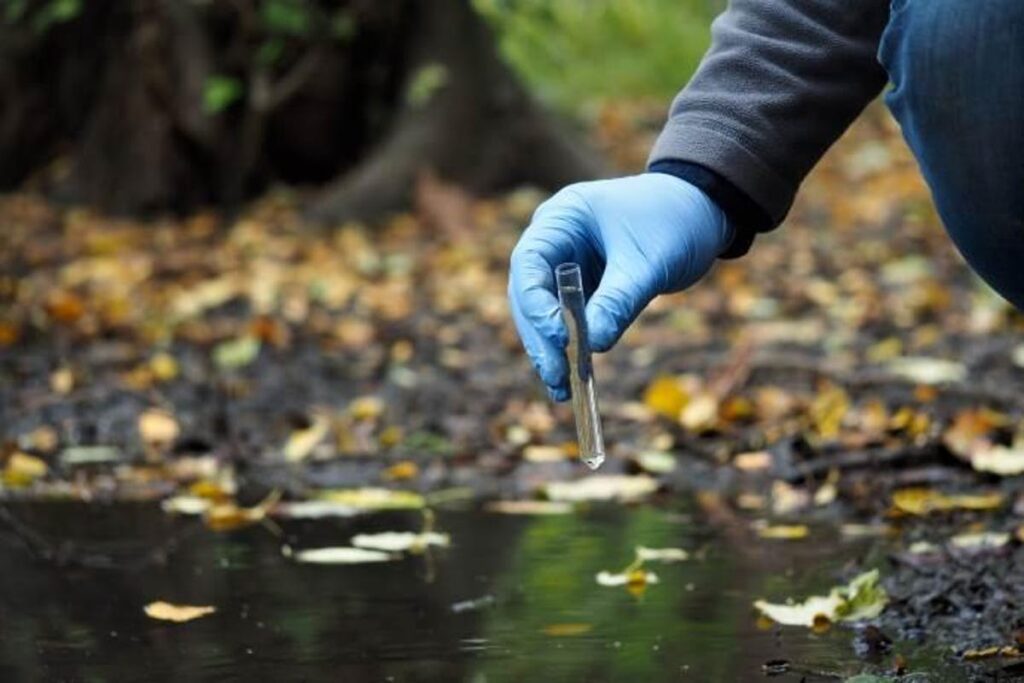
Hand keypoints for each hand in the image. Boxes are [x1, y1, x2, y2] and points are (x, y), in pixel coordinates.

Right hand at [508, 173, 731, 400]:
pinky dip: (569, 350)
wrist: (702, 213)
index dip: (536, 302)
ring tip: (562, 390)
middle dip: (541, 336)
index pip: (529, 262)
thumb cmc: (675, 221)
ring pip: (543, 313)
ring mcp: (565, 266)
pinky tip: (572, 383)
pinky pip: (566, 323)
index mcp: (562, 218)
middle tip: (556, 375)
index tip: (557, 336)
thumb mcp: (649, 262)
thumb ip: (619, 301)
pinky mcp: (582, 289)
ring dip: (550, 351)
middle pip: (529, 294)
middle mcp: (555, 241)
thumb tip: (592, 346)